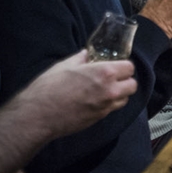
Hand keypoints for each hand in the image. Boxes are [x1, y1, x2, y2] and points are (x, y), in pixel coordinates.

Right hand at [17, 51, 135, 139]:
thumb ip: (81, 58)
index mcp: (105, 73)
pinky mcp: (99, 118)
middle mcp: (110, 90)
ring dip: (120, 94)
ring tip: (106, 89)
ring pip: (125, 99)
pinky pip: (112, 109)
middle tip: (114, 78)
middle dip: (126, 80)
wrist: (39, 115)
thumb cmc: (50, 86)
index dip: (123, 66)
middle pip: (132, 85)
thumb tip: (87, 54)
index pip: (129, 68)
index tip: (116, 65)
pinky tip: (96, 99)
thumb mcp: (65, 65)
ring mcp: (106, 107)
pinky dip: (109, 104)